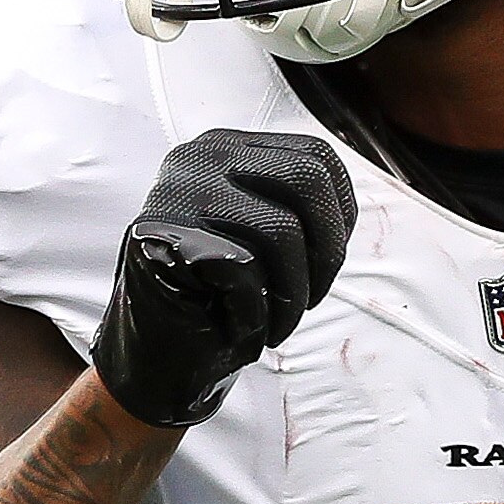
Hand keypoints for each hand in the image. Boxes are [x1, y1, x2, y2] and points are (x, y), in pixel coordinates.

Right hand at [91, 129, 357, 428]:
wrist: (159, 354)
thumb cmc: (220, 299)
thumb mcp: (264, 236)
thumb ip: (295, 205)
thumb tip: (344, 208)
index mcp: (226, 148)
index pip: (316, 156)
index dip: (341, 215)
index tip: (326, 263)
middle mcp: (198, 158)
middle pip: (307, 179)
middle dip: (328, 251)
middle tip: (312, 298)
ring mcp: (177, 196)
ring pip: (282, 231)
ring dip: (293, 297)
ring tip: (277, 325)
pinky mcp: (164, 242)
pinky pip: (245, 272)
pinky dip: (255, 315)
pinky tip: (237, 328)